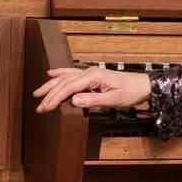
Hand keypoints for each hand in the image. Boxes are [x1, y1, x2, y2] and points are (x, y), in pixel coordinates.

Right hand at [32, 67, 151, 113]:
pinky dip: (60, 74)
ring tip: (38, 93)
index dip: (55, 98)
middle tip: (38, 107)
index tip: (44, 108)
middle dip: (49, 94)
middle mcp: (89, 72)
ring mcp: (90, 73)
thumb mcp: (113, 99)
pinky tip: (51, 74)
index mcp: (93, 76)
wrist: (143, 85)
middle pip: (64, 82)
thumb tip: (73, 101)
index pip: (68, 88)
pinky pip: (72, 74)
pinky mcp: (92, 76)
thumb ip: (93, 100)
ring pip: (65, 77)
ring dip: (51, 85)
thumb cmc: (131, 92)